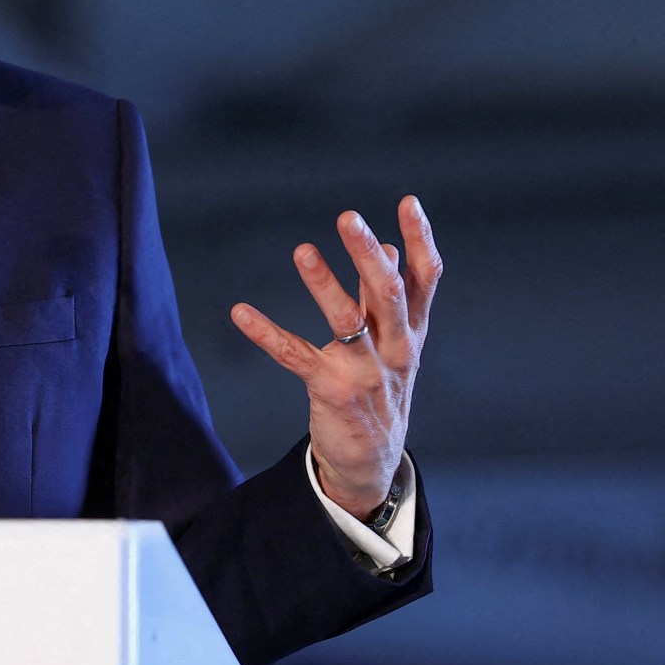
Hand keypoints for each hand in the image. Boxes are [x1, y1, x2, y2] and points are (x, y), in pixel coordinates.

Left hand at [229, 196, 442, 520]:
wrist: (373, 462)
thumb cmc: (382, 390)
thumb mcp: (395, 343)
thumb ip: (390, 297)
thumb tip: (388, 245)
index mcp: (411, 331)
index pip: (425, 279)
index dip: (420, 240)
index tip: (408, 201)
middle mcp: (394, 348)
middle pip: (388, 294)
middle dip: (367, 255)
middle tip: (347, 218)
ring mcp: (364, 371)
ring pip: (346, 320)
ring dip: (323, 284)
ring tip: (302, 251)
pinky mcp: (331, 390)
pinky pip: (294, 356)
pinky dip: (266, 332)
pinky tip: (240, 312)